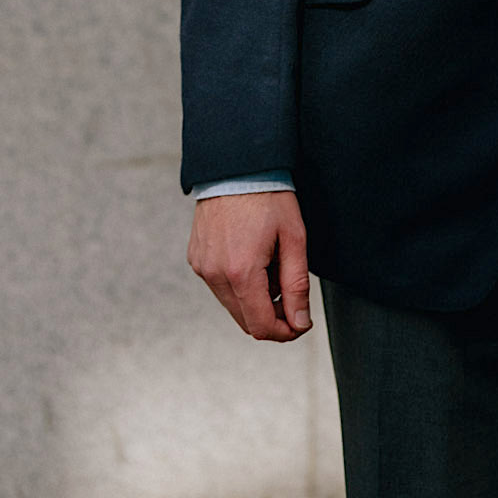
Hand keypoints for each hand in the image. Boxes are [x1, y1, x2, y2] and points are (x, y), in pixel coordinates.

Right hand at [187, 190, 312, 340]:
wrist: (236, 165)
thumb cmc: (269, 196)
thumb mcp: (293, 238)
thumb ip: (296, 285)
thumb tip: (299, 323)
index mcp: (240, 272)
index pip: (260, 326)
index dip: (284, 332)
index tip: (301, 322)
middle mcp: (215, 275)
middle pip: (245, 320)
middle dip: (272, 314)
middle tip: (291, 288)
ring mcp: (202, 267)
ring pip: (232, 305)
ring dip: (256, 297)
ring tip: (271, 262)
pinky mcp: (196, 259)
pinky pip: (220, 286)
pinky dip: (239, 282)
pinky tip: (253, 255)